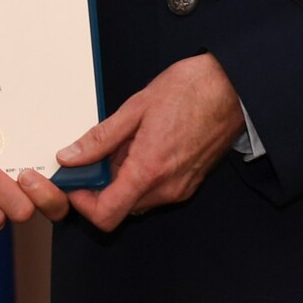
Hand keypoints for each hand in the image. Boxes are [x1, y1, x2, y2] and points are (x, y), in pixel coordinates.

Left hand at [59, 54, 243, 232]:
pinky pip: (154, 193)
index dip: (82, 203)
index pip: (106, 215)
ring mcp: (180, 189)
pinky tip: (141, 147)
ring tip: (123, 145)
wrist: (231, 88)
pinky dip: (139, 177)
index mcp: (149, 170)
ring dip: (120, 181)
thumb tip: (70, 157)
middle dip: (100, 188)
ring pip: (136, 201)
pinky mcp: (189, 184)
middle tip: (94, 156)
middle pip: (119, 209)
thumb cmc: (189, 91)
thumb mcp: (134, 108)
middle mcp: (166, 188)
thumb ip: (100, 139)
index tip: (74, 180)